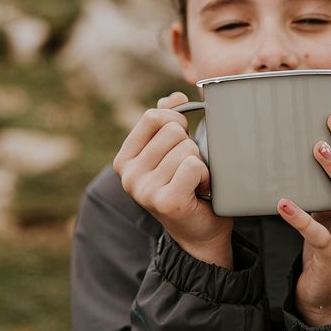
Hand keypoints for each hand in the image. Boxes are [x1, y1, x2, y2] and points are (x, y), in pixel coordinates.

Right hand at [113, 91, 233, 267]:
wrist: (199, 233)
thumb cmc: (186, 187)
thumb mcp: (171, 152)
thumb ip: (168, 122)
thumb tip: (174, 97)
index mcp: (125, 160)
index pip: (152, 117)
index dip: (176, 121)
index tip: (182, 141)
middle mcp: (129, 175)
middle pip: (172, 130)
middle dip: (190, 146)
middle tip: (189, 170)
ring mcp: (144, 189)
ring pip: (186, 147)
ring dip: (199, 163)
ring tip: (194, 182)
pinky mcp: (165, 200)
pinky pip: (193, 165)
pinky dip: (205, 175)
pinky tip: (200, 190)